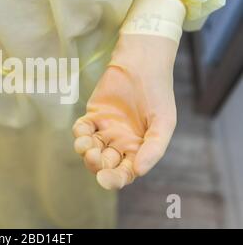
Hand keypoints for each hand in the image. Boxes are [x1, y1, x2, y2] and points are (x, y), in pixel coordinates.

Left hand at [73, 34, 177, 189]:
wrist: (143, 64)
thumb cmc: (158, 94)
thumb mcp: (164, 122)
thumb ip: (154, 148)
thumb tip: (138, 171)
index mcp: (138, 149)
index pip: (124, 172)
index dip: (114, 179)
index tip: (104, 179)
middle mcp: (120, 143)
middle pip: (104, 164)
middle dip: (96, 165)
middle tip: (94, 157)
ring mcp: (105, 129)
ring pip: (91, 148)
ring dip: (85, 151)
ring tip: (86, 145)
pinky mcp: (93, 114)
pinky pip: (82, 129)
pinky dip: (79, 132)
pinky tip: (83, 130)